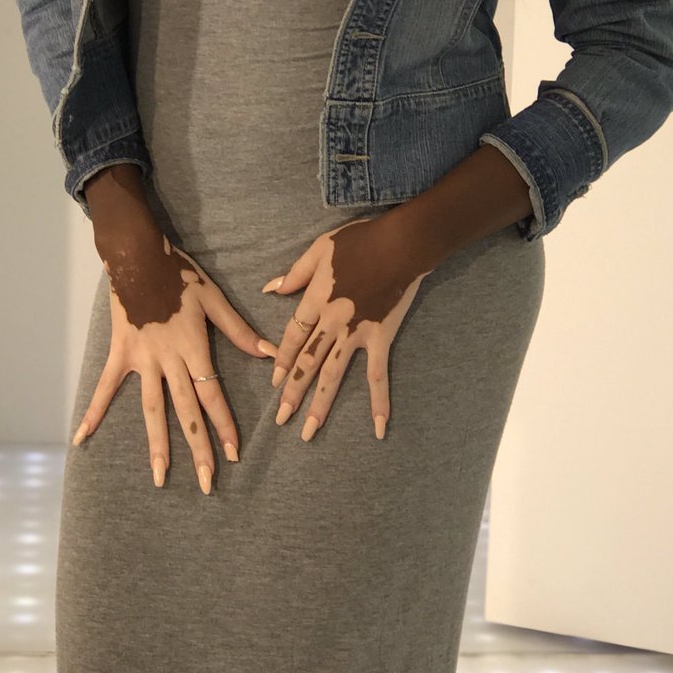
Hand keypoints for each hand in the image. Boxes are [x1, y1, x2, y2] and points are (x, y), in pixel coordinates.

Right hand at [74, 221, 277, 494]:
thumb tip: (269, 353)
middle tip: (208, 484)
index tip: (234, 454)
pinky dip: (94, 412)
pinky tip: (82, 438)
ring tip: (161, 478)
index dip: (224, 426)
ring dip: (158, 445)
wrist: (137, 255)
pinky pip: (105, 388)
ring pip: (151, 410)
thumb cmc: (179, 274)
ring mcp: (141, 360)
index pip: (212, 396)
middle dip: (199, 449)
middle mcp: (168, 361)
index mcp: (193, 349)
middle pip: (186, 412)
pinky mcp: (120, 354)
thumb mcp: (214, 299)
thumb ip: (238, 330)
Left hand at [261, 214, 432, 441]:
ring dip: (319, 405)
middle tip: (279, 420)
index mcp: (315, 301)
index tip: (273, 383)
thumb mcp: (319, 249)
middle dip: (291, 393)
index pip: (292, 337)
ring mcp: (357, 334)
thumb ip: (295, 274)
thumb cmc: (361, 240)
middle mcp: (331, 323)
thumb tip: (270, 290)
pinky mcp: (381, 338)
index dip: (281, 360)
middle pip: (306, 363)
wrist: (402, 243)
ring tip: (308, 432)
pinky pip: (378, 375)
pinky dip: (379, 401)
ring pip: (333, 374)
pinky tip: (379, 426)